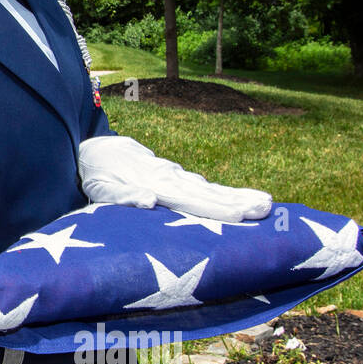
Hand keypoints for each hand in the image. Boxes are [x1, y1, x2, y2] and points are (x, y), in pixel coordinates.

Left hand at [77, 135, 271, 222]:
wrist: (95, 148)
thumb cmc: (96, 175)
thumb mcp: (101, 189)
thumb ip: (123, 196)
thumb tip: (148, 200)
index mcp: (154, 185)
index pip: (190, 199)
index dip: (214, 208)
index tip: (241, 215)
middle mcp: (169, 178)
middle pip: (208, 192)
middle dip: (238, 201)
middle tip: (267, 208)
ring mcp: (173, 175)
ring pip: (209, 187)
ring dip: (237, 196)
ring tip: (266, 203)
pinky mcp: (173, 174)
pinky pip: (202, 186)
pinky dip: (222, 192)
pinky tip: (241, 199)